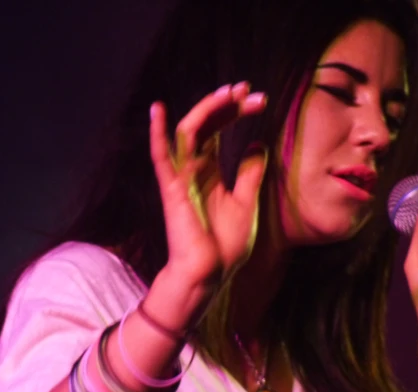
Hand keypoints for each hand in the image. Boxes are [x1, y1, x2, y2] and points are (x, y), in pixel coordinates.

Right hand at [150, 82, 267, 288]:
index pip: (219, 131)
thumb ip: (250, 174)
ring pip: (188, 132)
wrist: (210, 274)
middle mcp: (194, 169)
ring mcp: (182, 177)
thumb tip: (257, 143)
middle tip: (249, 90)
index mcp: (210, 172)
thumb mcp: (247, 203)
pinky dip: (157, 134)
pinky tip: (158, 110)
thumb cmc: (225, 246)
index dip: (235, 112)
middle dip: (226, 104)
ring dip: (207, 109)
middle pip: (206, 125)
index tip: (259, 100)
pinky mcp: (172, 189)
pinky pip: (161, 158)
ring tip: (229, 92)